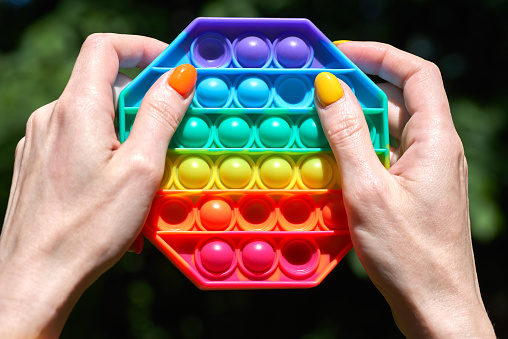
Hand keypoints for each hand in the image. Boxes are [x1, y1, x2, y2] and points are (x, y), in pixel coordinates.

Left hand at [0, 34, 195, 337]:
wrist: (37, 277)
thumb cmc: (90, 228)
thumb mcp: (140, 168)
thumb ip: (160, 115)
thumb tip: (178, 77)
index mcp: (77, 110)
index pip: (105, 48)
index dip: (141, 47)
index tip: (171, 67)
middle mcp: (52, 117)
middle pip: (103, 85)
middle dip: (143, 100)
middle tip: (171, 130)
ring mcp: (41, 141)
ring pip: (93, 115)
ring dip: (126, 129)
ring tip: (146, 170)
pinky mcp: (39, 163)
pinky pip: (79, 139)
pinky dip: (106, 147)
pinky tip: (118, 185)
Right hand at [314, 42, 494, 336]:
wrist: (435, 306)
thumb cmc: (408, 254)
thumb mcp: (368, 190)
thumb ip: (347, 136)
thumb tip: (330, 88)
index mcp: (436, 140)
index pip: (417, 73)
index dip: (379, 55)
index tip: (340, 54)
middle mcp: (436, 149)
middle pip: (398, 100)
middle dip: (357, 88)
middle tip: (316, 87)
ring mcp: (425, 171)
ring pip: (388, 130)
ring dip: (353, 122)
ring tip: (314, 121)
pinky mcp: (413, 190)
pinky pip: (384, 156)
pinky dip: (358, 150)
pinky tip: (330, 159)